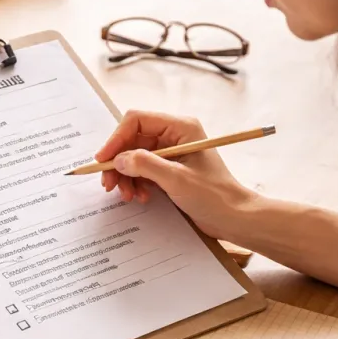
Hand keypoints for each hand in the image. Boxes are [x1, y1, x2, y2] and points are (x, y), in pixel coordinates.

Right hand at [95, 110, 257, 241]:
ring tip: (127, 195)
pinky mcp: (170, 169)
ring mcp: (172, 152)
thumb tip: (119, 159)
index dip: (116, 139)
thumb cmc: (214, 196)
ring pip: (135, 157)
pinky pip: (143, 170)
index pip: (137, 121)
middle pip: (132, 140)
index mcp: (180, 127)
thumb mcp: (177, 179)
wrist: (234, 218)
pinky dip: (136, 183)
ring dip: (126, 176)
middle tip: (108, 184)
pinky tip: (140, 197)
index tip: (103, 160)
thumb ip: (146, 165)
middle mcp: (174, 135)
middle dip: (119, 162)